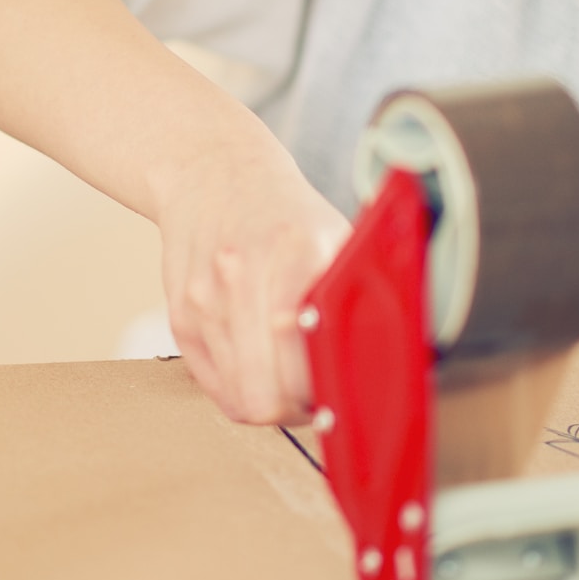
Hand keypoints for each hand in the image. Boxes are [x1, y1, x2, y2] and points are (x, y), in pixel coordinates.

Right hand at [150, 131, 350, 424]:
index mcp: (294, 251)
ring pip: (240, 399)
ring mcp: (203, 300)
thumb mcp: (334, 237)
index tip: (344, 393)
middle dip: (298, 407)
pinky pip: (215, 387)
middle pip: (265, 393)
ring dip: (272, 400)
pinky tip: (261, 363)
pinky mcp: (180, 318)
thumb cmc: (282, 211)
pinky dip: (241, 387)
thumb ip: (356, 293)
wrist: (210, 172)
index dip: (327, 390)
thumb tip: (398, 355)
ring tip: (292, 376)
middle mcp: (241, 276)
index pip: (306, 353)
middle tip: (318, 395)